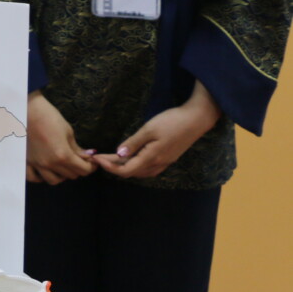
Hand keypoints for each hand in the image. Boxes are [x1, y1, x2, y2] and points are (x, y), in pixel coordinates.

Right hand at [26, 92, 96, 184]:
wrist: (28, 109)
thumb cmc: (50, 117)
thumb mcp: (68, 132)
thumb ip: (77, 148)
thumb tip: (87, 157)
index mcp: (63, 155)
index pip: (84, 170)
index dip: (91, 166)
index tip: (92, 161)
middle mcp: (50, 164)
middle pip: (71, 175)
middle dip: (79, 169)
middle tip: (79, 160)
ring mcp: (37, 164)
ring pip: (55, 180)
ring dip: (62, 175)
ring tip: (63, 166)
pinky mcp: (27, 161)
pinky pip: (34, 177)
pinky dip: (41, 177)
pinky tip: (45, 170)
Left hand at [92, 83, 220, 179]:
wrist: (196, 119)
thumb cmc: (172, 121)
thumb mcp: (149, 129)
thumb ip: (134, 143)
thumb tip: (119, 155)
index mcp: (152, 158)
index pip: (125, 170)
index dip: (109, 167)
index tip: (96, 159)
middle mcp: (158, 164)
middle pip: (132, 172)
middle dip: (114, 167)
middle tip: (99, 157)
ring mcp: (165, 162)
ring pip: (140, 172)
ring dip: (125, 168)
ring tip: (111, 159)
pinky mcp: (169, 158)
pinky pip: (149, 169)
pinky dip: (136, 167)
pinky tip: (131, 159)